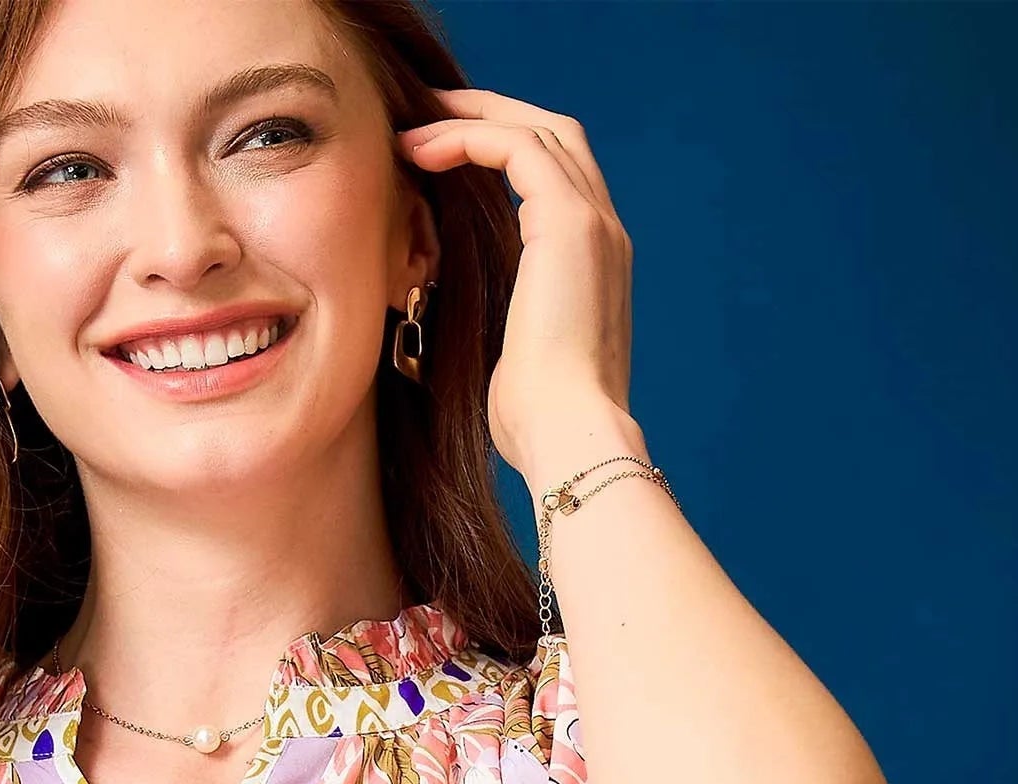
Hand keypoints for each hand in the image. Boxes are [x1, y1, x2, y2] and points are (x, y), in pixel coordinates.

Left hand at [397, 86, 636, 481]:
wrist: (567, 434)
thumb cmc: (533, 419)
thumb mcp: (510, 355)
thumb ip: (496, 316)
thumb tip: (443, 307)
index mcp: (593, 265)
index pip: (555, 179)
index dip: (499, 153)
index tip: (441, 155)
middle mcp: (604, 234)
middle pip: (554, 136)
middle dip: (490, 115)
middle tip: (428, 115)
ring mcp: (593, 224)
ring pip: (537, 131)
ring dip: (470, 120)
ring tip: (413, 127)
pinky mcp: (570, 224)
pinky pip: (516, 148)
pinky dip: (468, 138)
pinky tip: (422, 152)